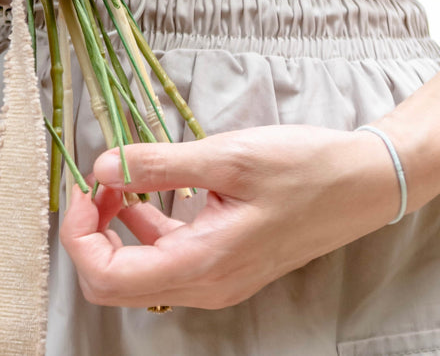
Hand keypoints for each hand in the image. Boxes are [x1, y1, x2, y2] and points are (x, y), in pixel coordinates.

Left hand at [59, 124, 403, 308]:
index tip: (84, 186)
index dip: (79, 235)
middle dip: (90, 234)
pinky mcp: (223, 264)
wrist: (360, 184)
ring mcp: (215, 279)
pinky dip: (143, 227)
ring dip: (114, 229)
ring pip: (137, 272)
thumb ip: (159, 164)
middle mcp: (205, 285)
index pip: (106, 278)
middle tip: (99, 181)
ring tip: (122, 177)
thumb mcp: (226, 155)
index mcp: (202, 265)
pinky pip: (165, 258)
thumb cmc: (302, 168)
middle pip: (113, 284)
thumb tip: (101, 167)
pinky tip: (148, 190)